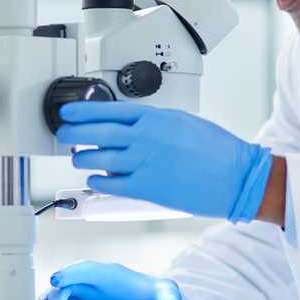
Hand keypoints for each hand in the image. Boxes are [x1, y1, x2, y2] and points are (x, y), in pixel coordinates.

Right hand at [37, 261, 181, 299]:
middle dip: (57, 294)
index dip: (71, 274)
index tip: (57, 281)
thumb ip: (168, 296)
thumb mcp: (164, 293)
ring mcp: (84, 291)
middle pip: (68, 282)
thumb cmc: (152, 292)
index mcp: (109, 273)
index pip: (86, 269)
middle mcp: (92, 280)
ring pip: (60, 293)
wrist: (150, 298)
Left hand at [55, 101, 273, 221]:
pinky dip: (98, 180)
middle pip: (97, 132)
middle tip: (63, 133)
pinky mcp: (147, 188)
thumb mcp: (184, 122)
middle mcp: (146, 138)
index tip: (68, 111)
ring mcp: (145, 163)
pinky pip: (111, 184)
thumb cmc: (217, 149)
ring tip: (78, 157)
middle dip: (74, 132)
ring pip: (99, 158)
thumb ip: (156, 123)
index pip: (109, 110)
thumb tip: (132, 126)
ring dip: (83, 157)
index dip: (83, 111)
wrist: (236, 176)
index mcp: (156, 119)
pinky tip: (94, 178)